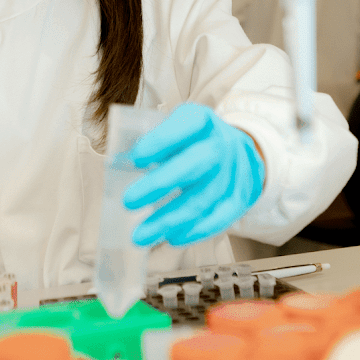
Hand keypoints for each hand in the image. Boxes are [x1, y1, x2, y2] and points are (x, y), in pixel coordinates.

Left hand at [123, 103, 264, 246]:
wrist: (238, 152)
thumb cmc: (193, 141)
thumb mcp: (176, 129)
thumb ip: (154, 143)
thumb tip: (119, 165)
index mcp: (202, 121)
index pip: (187, 124)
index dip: (162, 141)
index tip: (135, 158)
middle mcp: (221, 144)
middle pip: (195, 164)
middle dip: (159, 184)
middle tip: (128, 202)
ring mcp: (234, 172)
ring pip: (204, 198)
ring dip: (169, 219)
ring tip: (140, 235)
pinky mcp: (240, 198)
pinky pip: (220, 218)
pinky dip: (195, 231)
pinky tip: (171, 238)